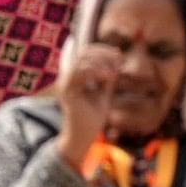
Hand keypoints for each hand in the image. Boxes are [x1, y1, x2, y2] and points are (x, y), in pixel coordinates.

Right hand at [53, 45, 123, 166]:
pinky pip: (77, 73)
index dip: (101, 49)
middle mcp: (67, 77)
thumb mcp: (103, 92)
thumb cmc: (93, 116)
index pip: (84, 52)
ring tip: (113, 72)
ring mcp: (65, 84)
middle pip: (82, 52)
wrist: (85, 136)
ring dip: (100, 61)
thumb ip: (106, 77)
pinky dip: (94, 71)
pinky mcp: (67, 92)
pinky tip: (108, 77)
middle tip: (119, 60)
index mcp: (75, 75)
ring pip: (79, 60)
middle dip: (103, 53)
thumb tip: (115, 62)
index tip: (119, 54)